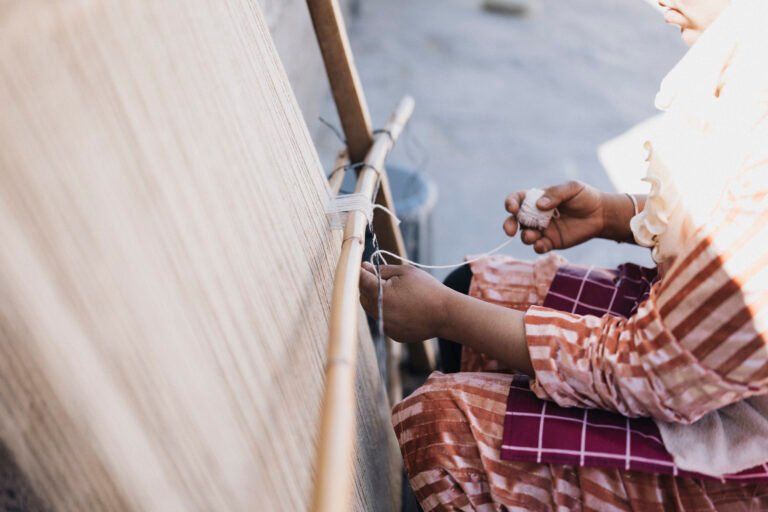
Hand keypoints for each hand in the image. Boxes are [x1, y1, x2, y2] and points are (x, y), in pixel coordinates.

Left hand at [358, 262, 449, 342]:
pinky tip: (404, 309)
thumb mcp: (405, 272)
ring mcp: (385, 326)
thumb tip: (364, 267)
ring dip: (378, 300)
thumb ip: (382, 269)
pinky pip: (384, 320)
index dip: (361, 272)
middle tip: (384, 280)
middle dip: (369, 287)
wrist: (445, 314)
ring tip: (398, 295)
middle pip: (363, 296)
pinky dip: (388, 313)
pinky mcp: (392, 334)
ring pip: (372, 310)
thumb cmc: (427, 289)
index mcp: (380, 295)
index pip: (361, 280)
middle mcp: (379, 313)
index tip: (363, 267)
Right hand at [503, 181, 626, 252]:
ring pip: (525, 235)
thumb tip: (539, 205)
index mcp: (537, 198)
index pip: (517, 199)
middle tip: (510, 230)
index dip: (511, 203)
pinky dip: (537, 247)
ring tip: (532, 236)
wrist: (601, 214)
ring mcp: (543, 229)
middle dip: (509, 225)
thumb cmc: (585, 197)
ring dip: (525, 237)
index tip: (512, 208)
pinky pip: (539, 246)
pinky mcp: (551, 242)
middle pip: (515, 220)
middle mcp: (536, 215)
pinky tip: (542, 245)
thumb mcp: (572, 188)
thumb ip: (555, 194)